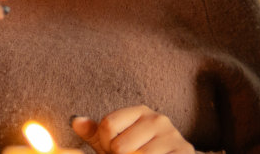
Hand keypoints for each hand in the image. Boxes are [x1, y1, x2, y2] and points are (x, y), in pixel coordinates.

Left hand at [72, 106, 193, 153]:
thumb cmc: (139, 152)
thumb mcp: (116, 142)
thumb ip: (96, 134)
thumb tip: (76, 121)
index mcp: (140, 111)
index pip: (108, 125)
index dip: (104, 144)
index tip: (112, 150)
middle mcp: (158, 119)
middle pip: (120, 146)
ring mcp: (172, 136)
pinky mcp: (183, 152)